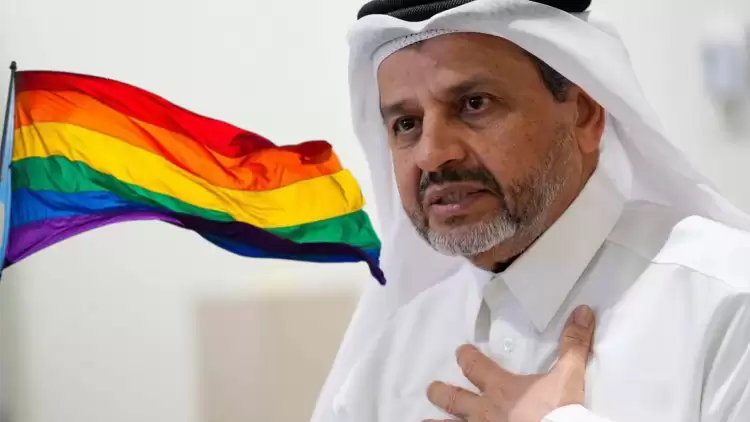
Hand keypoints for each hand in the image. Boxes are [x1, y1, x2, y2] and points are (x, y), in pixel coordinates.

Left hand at [425, 305, 595, 421]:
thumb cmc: (558, 411)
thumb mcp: (569, 376)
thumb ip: (573, 345)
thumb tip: (583, 310)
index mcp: (501, 387)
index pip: (475, 366)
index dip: (466, 357)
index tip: (460, 351)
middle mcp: (485, 410)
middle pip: (454, 398)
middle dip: (441, 392)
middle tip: (431, 389)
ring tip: (423, 421)